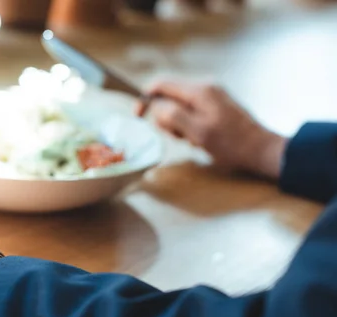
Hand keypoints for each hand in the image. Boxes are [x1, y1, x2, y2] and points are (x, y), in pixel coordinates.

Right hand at [137, 81, 286, 178]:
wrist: (261, 149)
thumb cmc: (231, 144)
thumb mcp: (198, 132)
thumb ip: (174, 116)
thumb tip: (156, 106)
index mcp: (199, 90)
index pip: (161, 84)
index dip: (145, 98)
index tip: (138, 116)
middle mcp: (205, 87)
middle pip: (169, 95)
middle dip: (165, 116)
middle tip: (177, 136)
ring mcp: (212, 94)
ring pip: (179, 104)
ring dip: (177, 123)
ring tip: (191, 139)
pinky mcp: (216, 104)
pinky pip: (191, 109)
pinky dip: (187, 123)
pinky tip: (199, 137)